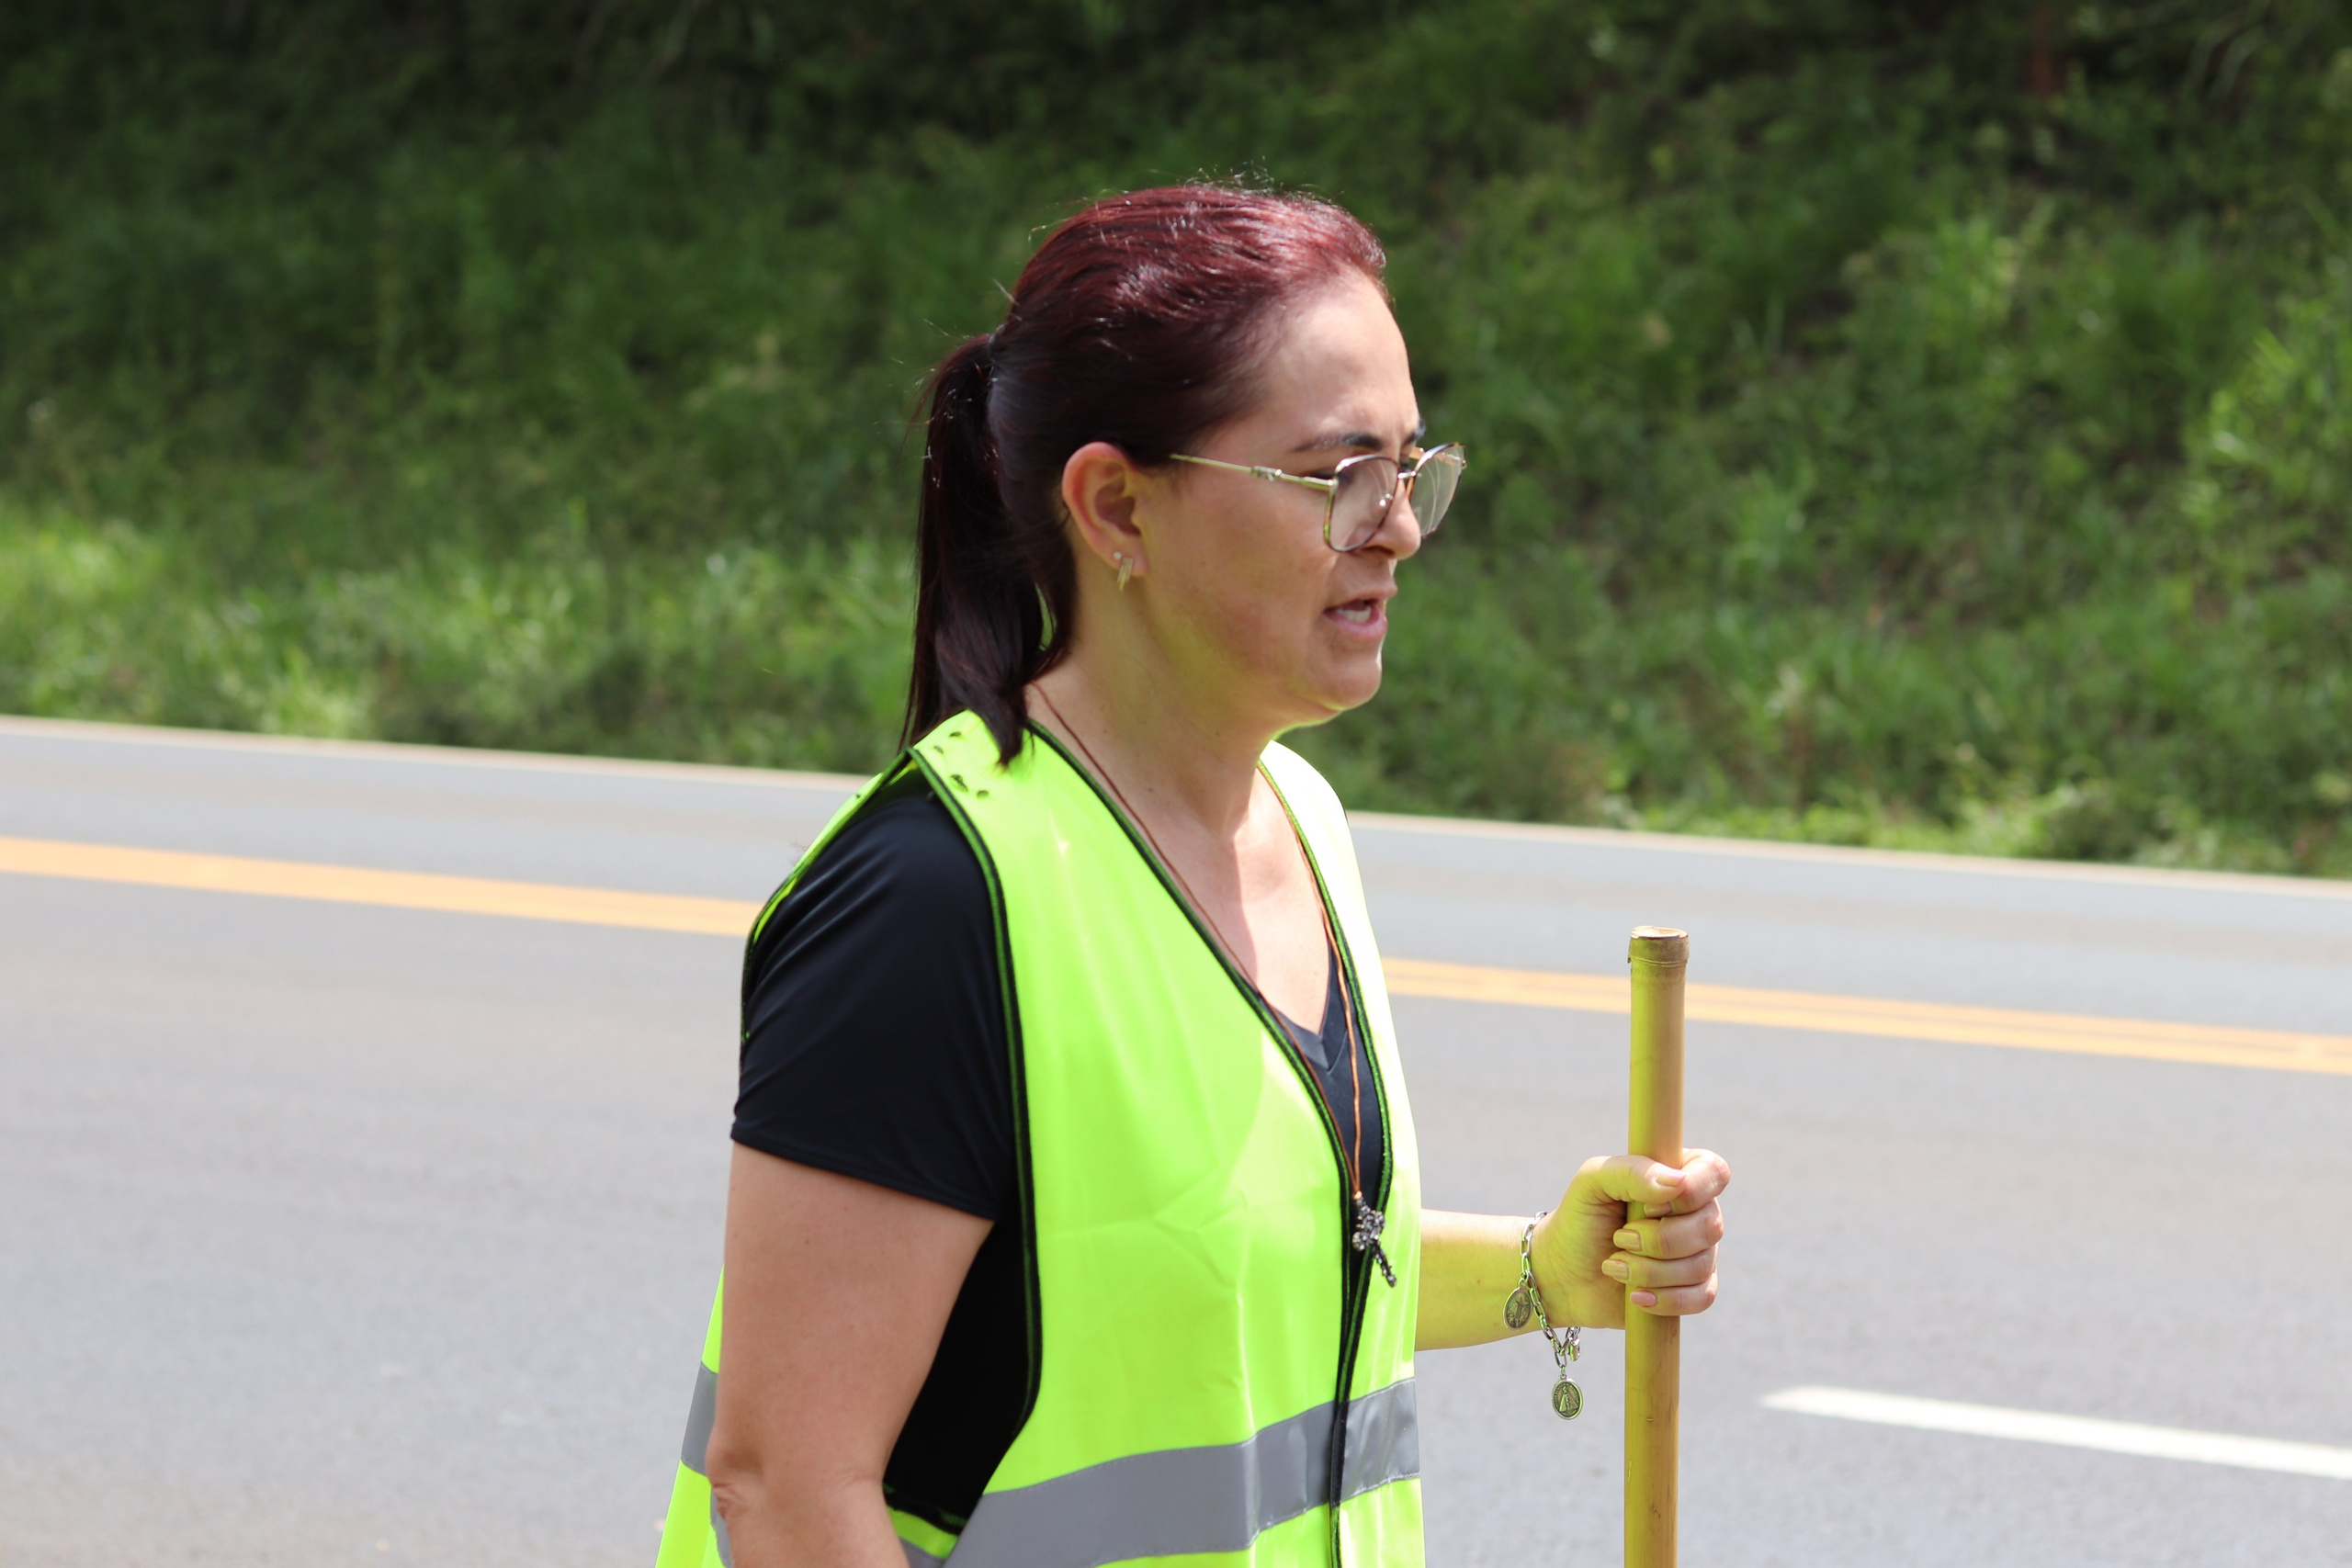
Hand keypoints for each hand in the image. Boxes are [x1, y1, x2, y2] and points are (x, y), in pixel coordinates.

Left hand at [1532, 1149, 1728, 1329]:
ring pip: (1701, 1264)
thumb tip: (1677, 1183)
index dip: (1691, 1192)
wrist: (1563, 1274)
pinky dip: (1666, 1298)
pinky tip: (1636, 1296)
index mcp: (1677, 1176)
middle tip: (1619, 1238)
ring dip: (1651, 1270)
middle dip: (1658, 1239)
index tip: (1647, 1206)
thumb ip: (1631, 1171)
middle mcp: (1695, 1212)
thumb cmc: (1580, 1219)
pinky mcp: (1692, 1288)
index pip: (1714, 1172)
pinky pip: (1702, 1297)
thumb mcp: (1592, 1182)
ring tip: (1614, 1266)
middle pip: (1710, 1225)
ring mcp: (1698, 1252)